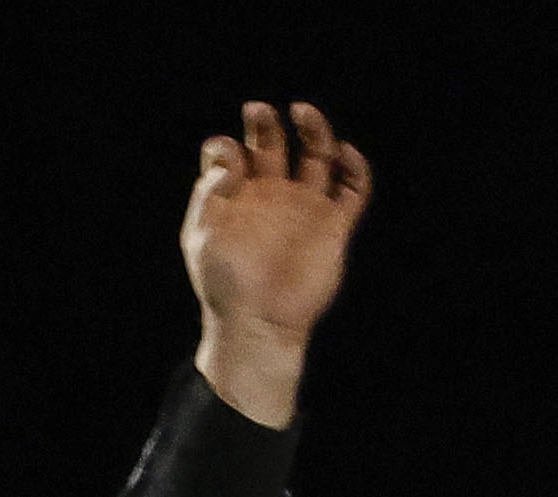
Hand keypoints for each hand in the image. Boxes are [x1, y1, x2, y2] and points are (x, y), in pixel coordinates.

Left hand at [182, 100, 372, 425]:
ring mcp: (304, 208)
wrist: (259, 325)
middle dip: (265, 123)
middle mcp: (272, 196)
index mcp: (237, 199)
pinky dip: (355, 167)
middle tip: (258, 111)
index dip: (226, 147)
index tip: (227, 155)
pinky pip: (354, 188)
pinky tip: (343, 154)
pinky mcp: (333, 226)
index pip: (231, 155)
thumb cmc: (225, 287)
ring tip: (301, 111)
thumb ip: (208, 193)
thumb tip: (229, 155)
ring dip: (314, 128)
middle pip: (272, 143)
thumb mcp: (201, 238)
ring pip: (316, 155)